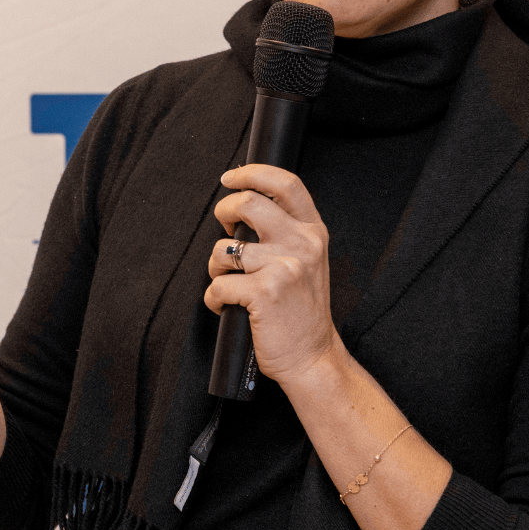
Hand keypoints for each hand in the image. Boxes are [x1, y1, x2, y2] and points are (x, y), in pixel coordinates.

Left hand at [204, 164, 344, 384]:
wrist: (313, 357)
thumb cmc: (302, 312)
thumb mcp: (307, 261)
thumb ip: (285, 232)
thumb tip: (241, 205)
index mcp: (313, 232)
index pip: (286, 184)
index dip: (253, 172)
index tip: (230, 177)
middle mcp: (303, 244)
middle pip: (248, 203)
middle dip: (223, 212)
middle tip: (223, 228)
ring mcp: (285, 267)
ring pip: (224, 249)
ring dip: (215, 269)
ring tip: (228, 285)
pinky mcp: (265, 292)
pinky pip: (219, 285)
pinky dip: (214, 299)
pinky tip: (227, 308)